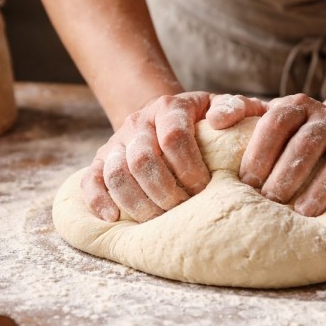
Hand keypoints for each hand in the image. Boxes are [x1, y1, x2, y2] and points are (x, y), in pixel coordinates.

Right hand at [81, 92, 266, 221]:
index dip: (189, 167)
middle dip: (164, 191)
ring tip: (158, 219)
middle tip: (182, 209)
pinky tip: (113, 218)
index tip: (203, 189)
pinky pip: (90, 180)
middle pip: (143, 158)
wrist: (167, 117)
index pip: (174, 136)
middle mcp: (140, 121)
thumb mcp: (224, 107)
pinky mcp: (100, 160)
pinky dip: (99, 200)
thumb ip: (235, 108)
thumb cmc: (205, 120)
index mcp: (170, 107)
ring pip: (116, 172)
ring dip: (137, 201)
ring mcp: (117, 141)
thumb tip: (221, 121)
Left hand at [238, 94, 325, 216]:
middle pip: (308, 142)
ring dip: (323, 185)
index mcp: (297, 105)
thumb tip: (214, 121)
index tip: (247, 182)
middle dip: (288, 174)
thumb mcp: (264, 116)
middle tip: (271, 201)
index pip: (277, 121)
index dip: (261, 151)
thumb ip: (237, 113)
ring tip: (304, 213)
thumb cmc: (288, 133)